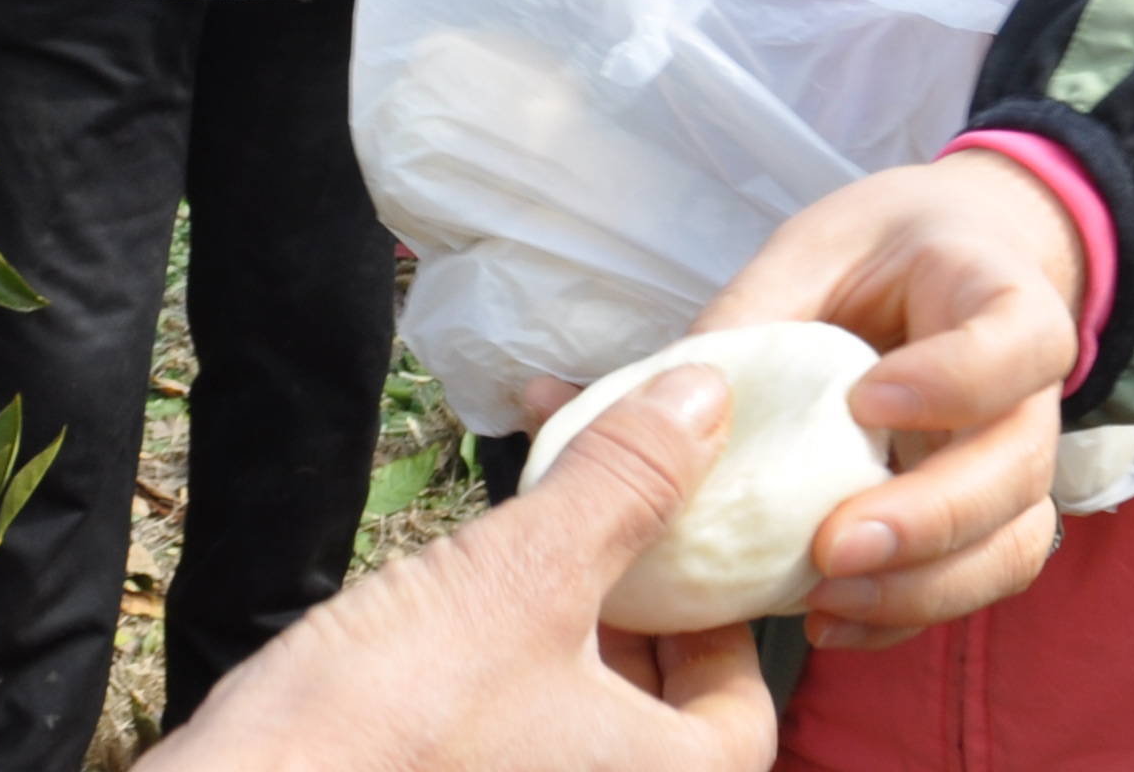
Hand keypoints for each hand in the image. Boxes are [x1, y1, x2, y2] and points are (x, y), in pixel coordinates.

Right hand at [153, 364, 774, 771]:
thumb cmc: (390, 721)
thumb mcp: (525, 578)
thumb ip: (627, 483)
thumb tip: (706, 396)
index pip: (742, 705)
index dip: (713, 607)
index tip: (670, 534)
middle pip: (660, 711)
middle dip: (629, 604)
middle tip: (592, 515)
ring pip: (581, 722)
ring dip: (564, 629)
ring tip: (518, 538)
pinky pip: (514, 741)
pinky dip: (508, 674)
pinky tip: (455, 606)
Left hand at [688, 155, 1079, 650]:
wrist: (954, 263)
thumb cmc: (884, 252)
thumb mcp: (818, 248)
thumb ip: (756, 311)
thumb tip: (654, 397)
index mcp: (1001, 296)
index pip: (1019, 341)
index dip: (955, 380)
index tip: (866, 399)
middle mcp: (1027, 392)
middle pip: (1020, 466)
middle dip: (931, 517)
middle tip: (834, 544)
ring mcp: (1014, 464)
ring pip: (1012, 545)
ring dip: (923, 586)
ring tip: (825, 598)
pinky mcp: (985, 522)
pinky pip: (973, 585)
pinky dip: (905, 616)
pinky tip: (827, 619)